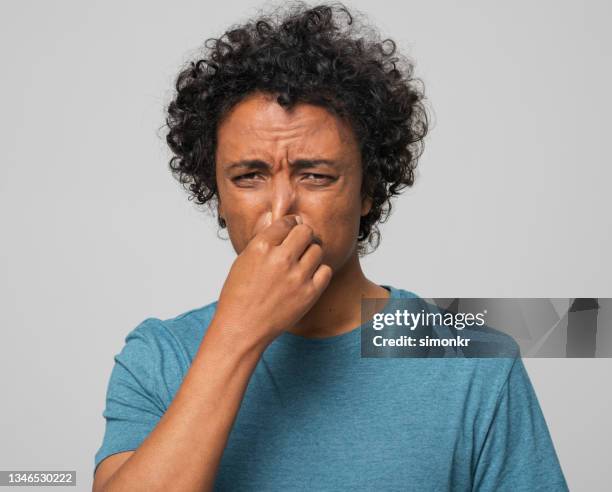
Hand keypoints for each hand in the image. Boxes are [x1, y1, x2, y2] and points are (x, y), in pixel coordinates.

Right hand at [213, 214, 332, 346]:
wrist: (242, 328)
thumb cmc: (239, 295)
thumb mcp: (244, 260)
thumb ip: (263, 239)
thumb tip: (280, 220)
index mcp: (261, 247)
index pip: (286, 222)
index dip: (289, 224)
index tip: (291, 229)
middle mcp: (280, 259)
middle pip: (306, 232)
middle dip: (302, 236)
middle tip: (299, 244)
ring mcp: (297, 276)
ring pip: (317, 249)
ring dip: (311, 253)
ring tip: (301, 263)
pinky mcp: (309, 293)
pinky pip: (326, 270)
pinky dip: (319, 271)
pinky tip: (308, 276)